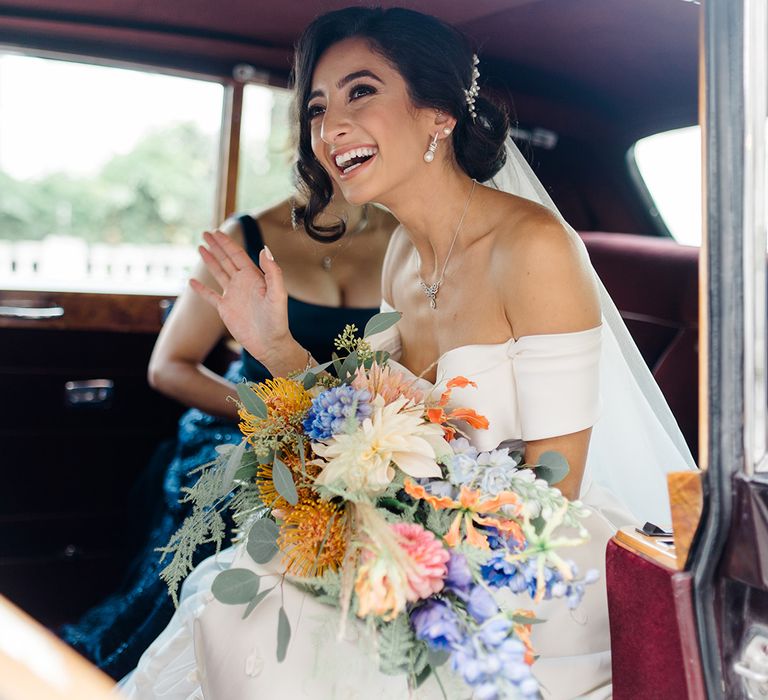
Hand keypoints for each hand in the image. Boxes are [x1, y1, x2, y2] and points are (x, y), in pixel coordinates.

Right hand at [190, 230, 292, 366]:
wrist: (270, 343)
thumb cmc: (277, 320)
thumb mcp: (278, 294)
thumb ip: (273, 271)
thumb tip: (263, 248)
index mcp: (254, 277)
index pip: (237, 254)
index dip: (226, 243)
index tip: (216, 231)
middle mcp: (243, 283)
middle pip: (226, 259)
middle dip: (216, 246)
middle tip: (205, 232)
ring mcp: (233, 296)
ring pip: (219, 273)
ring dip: (210, 261)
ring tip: (200, 247)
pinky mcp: (226, 309)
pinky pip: (210, 296)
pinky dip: (201, 289)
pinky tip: (191, 281)